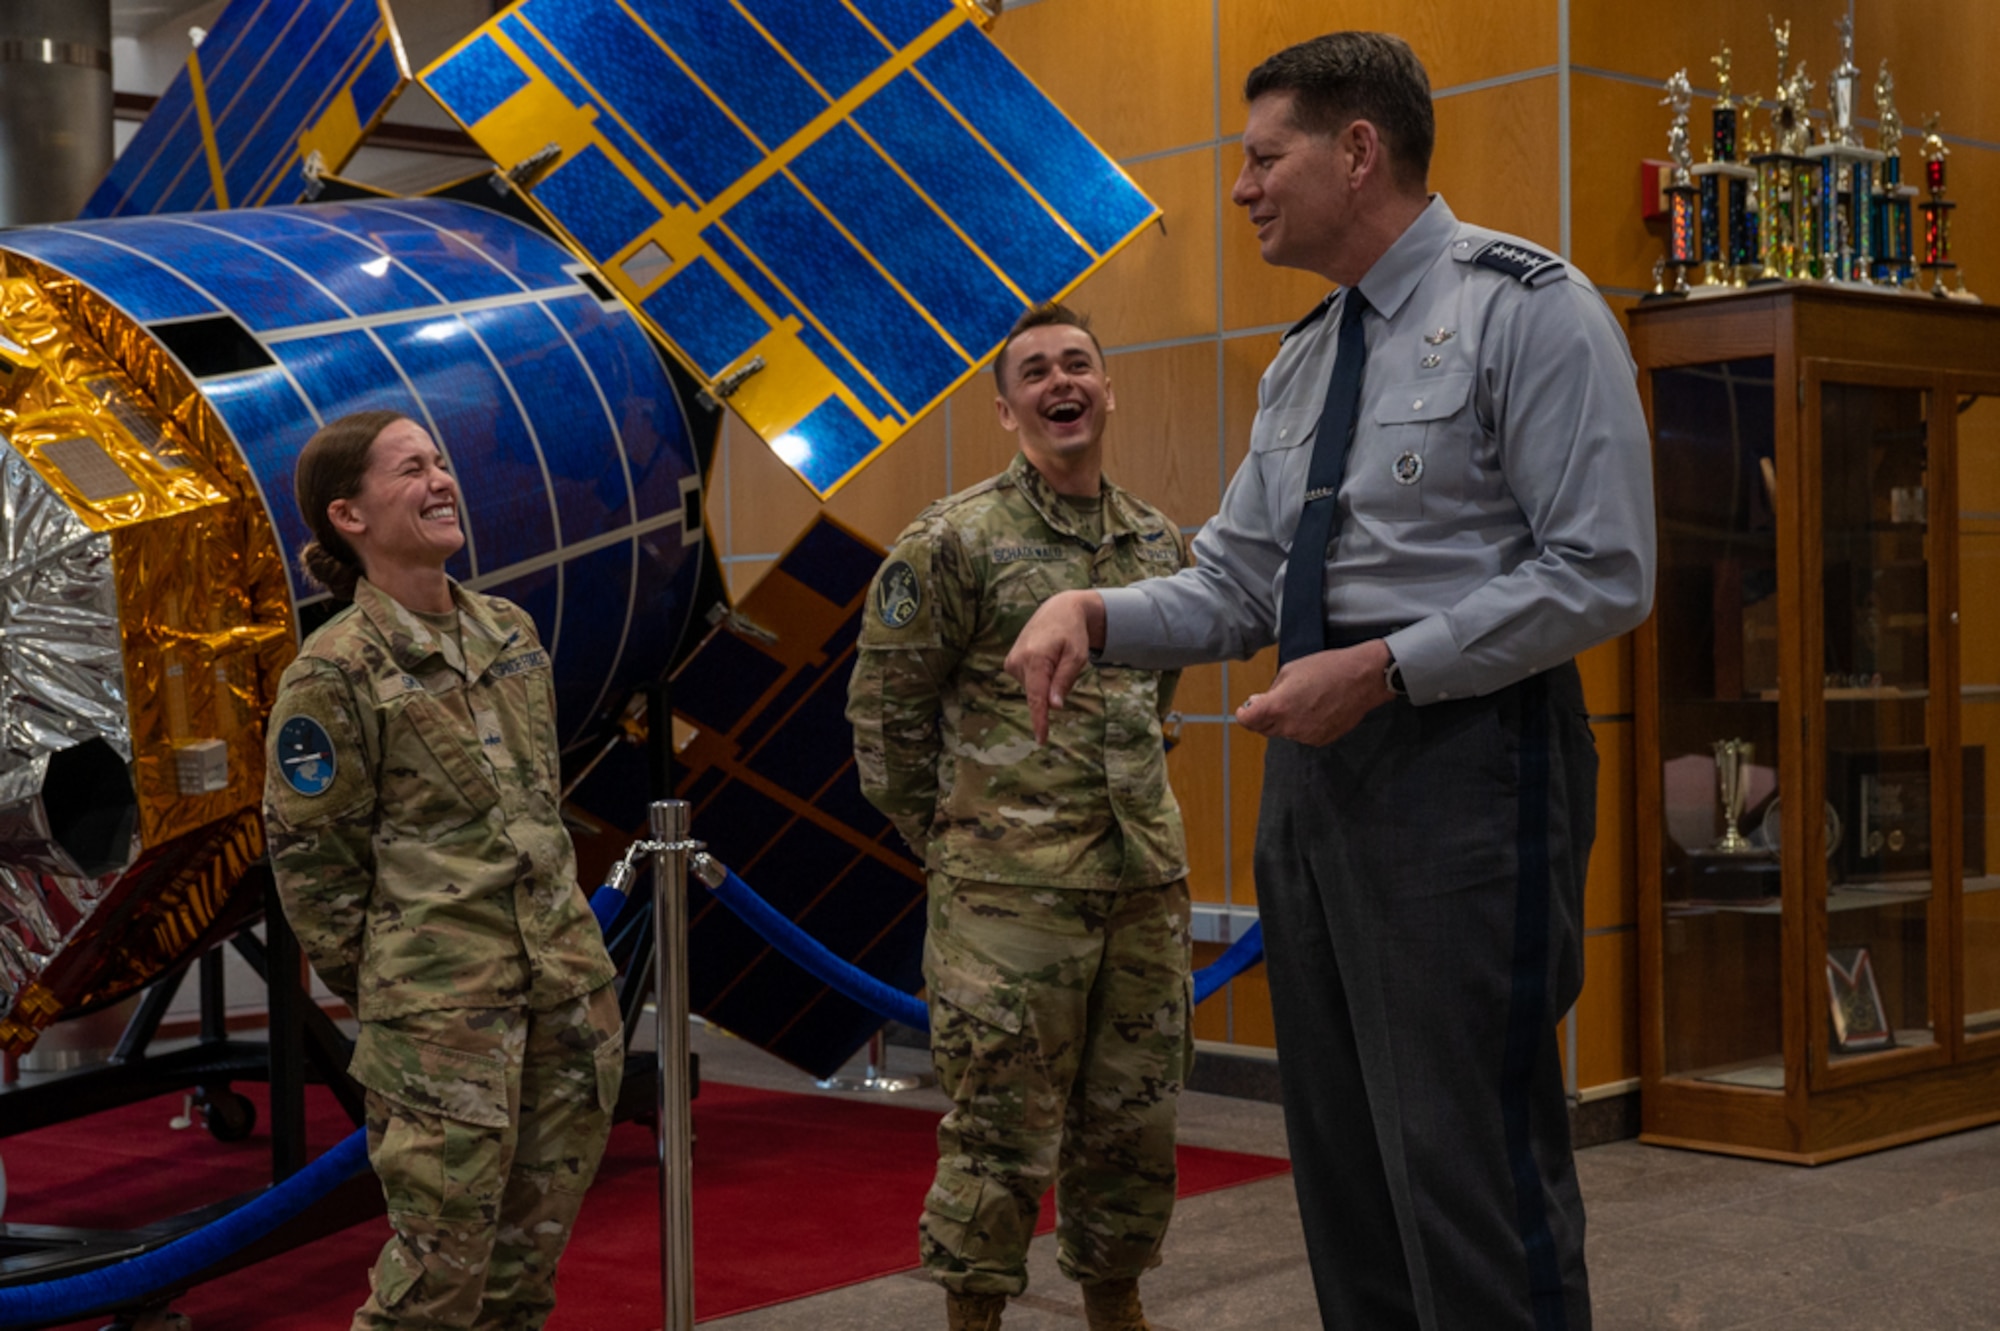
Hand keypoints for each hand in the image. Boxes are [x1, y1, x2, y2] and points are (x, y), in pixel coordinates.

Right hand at [1003, 590, 1105, 743]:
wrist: (1058, 610)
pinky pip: (1028, 681)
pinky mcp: (1010, 663)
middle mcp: (1018, 660)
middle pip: (1038, 694)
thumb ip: (1064, 681)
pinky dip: (1039, 677)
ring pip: (1033, 689)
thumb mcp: (1077, 656)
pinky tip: (1044, 658)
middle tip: (1065, 663)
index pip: (1037, 697)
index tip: (1041, 739)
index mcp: (1036, 659)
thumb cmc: (1072, 632)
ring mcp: (1011, 661)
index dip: (1040, 720)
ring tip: (1054, 656)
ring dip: (1047, 681)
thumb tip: (1054, 706)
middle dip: (1053, 690)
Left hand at [1235, 640, 1395, 745]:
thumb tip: (1259, 703)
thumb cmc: (1327, 668)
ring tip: (1304, 700)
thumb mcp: (1290, 670)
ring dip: (1285, 721)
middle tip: (1275, 700)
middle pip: (1264, 729)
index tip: (1248, 708)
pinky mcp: (1321, 740)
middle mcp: (1290, 726)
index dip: (1245, 714)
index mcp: (1278, 706)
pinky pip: (1303, 735)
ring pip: (1285, 732)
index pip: (1247, 721)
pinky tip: (1316, 709)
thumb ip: (1271, 691)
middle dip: (1264, 717)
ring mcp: (1306, 736)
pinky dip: (1303, 725)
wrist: (1362, 679)